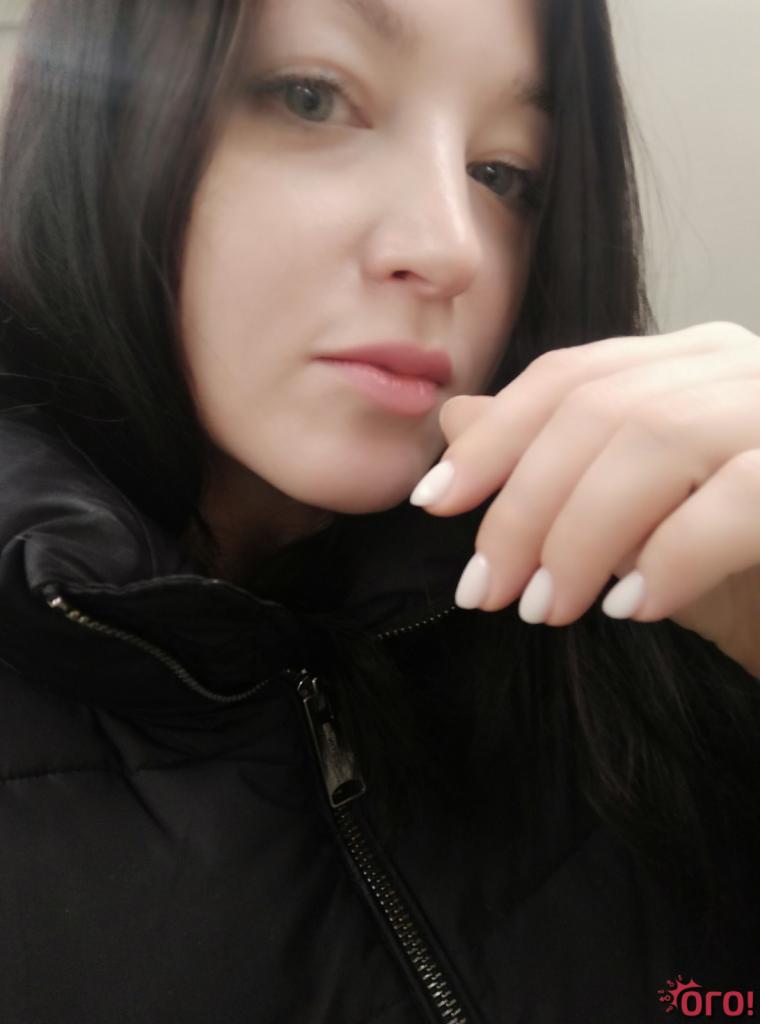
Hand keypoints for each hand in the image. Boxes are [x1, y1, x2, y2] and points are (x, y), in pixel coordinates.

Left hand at [410, 321, 759, 678]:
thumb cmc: (746, 571)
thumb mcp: (636, 523)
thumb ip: (557, 463)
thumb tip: (457, 419)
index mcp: (689, 364)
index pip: (570, 377)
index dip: (494, 438)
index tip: (432, 502)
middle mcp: (739, 364)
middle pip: (599, 409)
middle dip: (523, 504)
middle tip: (487, 591)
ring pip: (657, 440)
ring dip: (583, 534)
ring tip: (546, 610)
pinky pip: (737, 495)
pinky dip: (673, 554)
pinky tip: (633, 610)